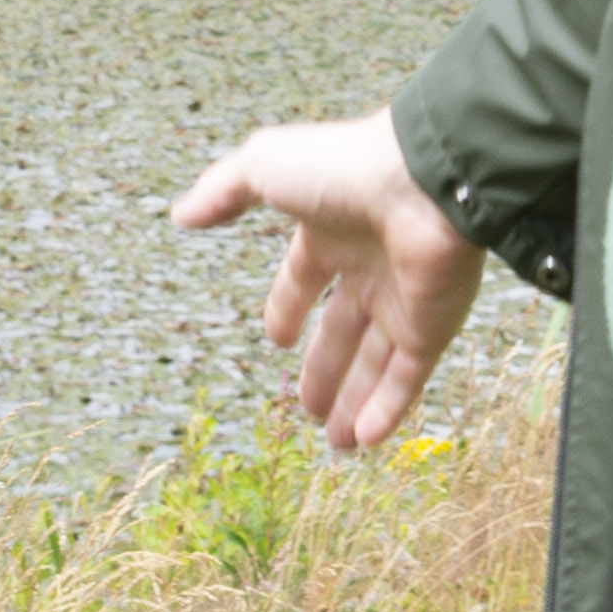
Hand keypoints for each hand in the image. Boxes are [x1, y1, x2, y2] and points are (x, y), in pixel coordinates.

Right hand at [167, 108, 481, 454]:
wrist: (423, 181)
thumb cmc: (342, 168)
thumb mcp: (265, 167)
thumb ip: (222, 190)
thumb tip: (180, 213)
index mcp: (332, 232)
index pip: (305, 278)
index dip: (287, 308)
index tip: (276, 339)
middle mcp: (371, 269)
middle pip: (343, 332)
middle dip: (325, 371)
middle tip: (308, 411)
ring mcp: (404, 301)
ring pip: (376, 365)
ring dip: (355, 403)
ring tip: (336, 444)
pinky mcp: (432, 327)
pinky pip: (408, 378)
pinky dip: (387, 410)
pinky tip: (365, 440)